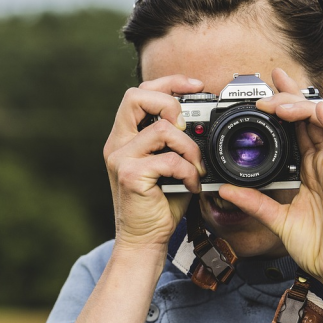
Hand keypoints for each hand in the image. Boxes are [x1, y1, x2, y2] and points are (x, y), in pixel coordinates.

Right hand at [103, 75, 205, 251]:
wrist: (144, 240)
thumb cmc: (160, 203)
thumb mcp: (171, 165)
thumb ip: (177, 141)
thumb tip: (205, 121)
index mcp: (125, 136)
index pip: (139, 92)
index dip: (169, 82)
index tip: (196, 86)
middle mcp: (117, 143)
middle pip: (136, 96)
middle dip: (170, 104)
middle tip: (187, 127)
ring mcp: (120, 158)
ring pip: (162, 129)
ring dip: (189, 148)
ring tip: (195, 168)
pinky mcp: (129, 174)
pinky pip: (168, 159)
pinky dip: (188, 171)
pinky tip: (191, 184)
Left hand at [219, 68, 322, 292]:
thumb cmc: (316, 245)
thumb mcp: (275, 219)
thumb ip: (252, 201)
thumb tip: (224, 189)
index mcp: (308, 168)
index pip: (296, 126)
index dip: (283, 104)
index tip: (263, 89)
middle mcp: (322, 162)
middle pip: (308, 116)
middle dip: (288, 95)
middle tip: (265, 88)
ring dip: (300, 105)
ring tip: (276, 103)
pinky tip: (311, 112)